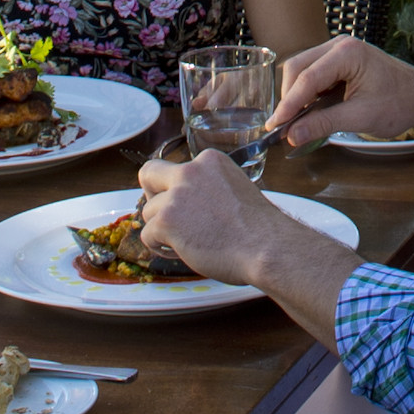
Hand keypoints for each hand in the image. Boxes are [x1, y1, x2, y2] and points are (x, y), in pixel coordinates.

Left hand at [134, 148, 280, 284]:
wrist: (265, 248)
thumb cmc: (257, 229)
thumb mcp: (234, 189)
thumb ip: (208, 188)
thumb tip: (188, 203)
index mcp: (209, 161)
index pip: (177, 168)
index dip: (177, 189)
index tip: (188, 207)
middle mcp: (190, 171)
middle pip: (148, 174)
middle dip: (151, 195)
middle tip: (166, 215)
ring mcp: (177, 195)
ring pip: (148, 212)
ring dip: (162, 229)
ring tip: (186, 242)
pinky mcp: (167, 221)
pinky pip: (147, 235)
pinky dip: (159, 247)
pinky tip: (181, 252)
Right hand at [271, 36, 413, 149]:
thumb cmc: (400, 103)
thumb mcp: (360, 117)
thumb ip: (324, 124)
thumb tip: (292, 135)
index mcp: (348, 53)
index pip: (307, 78)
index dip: (288, 105)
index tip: (274, 127)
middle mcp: (340, 45)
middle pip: (298, 68)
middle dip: (289, 98)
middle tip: (280, 128)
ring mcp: (339, 51)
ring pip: (303, 70)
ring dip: (296, 96)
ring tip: (291, 123)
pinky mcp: (340, 61)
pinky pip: (314, 74)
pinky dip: (307, 94)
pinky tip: (306, 113)